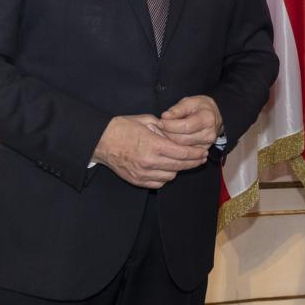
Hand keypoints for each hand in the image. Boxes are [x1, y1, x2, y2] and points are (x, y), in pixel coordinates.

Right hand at [94, 115, 208, 188]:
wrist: (100, 141)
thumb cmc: (122, 128)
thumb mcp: (146, 121)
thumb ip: (164, 128)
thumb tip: (178, 132)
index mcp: (154, 145)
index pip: (182, 153)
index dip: (196, 154)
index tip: (204, 152)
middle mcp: (150, 162)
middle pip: (179, 166)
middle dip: (193, 162)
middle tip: (201, 158)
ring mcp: (143, 173)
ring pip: (170, 176)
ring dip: (178, 169)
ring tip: (182, 162)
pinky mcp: (136, 180)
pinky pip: (158, 183)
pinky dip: (165, 177)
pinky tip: (167, 169)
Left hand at [159, 95, 222, 147]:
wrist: (212, 115)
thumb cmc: (199, 107)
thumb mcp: (189, 102)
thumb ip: (177, 109)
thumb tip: (165, 117)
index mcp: (208, 119)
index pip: (185, 126)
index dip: (170, 125)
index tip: (160, 122)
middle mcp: (210, 134)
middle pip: (183, 139)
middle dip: (168, 134)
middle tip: (159, 128)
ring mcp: (207, 144)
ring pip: (182, 147)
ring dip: (169, 141)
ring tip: (163, 133)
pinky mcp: (202, 151)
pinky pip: (185, 152)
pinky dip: (175, 146)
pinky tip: (169, 139)